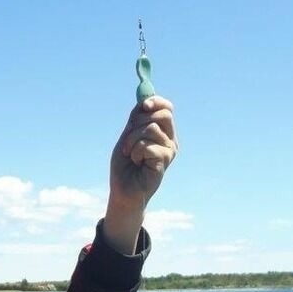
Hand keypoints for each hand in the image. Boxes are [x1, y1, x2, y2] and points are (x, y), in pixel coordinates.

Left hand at [104, 96, 177, 251]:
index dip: (155, 102)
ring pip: (151, 128)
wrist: (123, 191)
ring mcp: (169, 151)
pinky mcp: (164, 161)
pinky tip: (136, 163)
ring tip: (130, 154)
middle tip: (128, 138)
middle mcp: (170, 140)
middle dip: (139, 122)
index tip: (143, 106)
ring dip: (132, 140)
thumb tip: (143, 100)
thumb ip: (136, 120)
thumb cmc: (125, 167)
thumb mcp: (127, 137)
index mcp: (162, 132)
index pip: (166, 108)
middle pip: (162, 114)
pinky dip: (135, 152)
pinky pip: (147, 145)